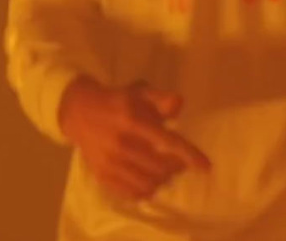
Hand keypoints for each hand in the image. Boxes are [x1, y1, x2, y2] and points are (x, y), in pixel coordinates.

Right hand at [58, 76, 211, 200]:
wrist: (80, 113)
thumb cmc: (119, 102)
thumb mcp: (140, 92)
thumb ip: (162, 99)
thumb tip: (180, 105)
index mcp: (134, 121)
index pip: (168, 142)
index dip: (189, 155)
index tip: (206, 167)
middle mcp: (122, 144)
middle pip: (160, 167)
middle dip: (177, 167)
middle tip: (180, 163)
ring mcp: (110, 162)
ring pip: (146, 182)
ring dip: (162, 180)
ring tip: (166, 172)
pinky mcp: (101, 175)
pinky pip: (129, 192)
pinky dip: (145, 191)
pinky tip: (149, 182)